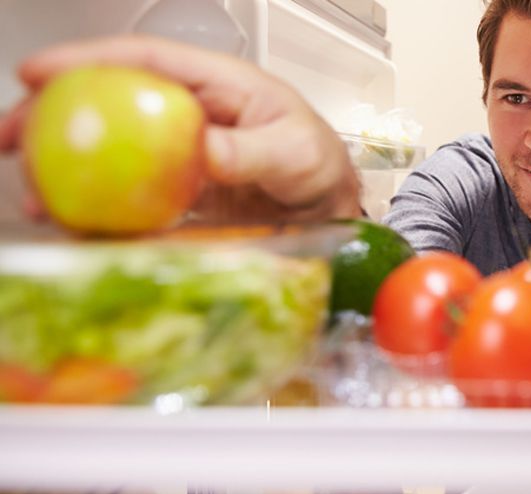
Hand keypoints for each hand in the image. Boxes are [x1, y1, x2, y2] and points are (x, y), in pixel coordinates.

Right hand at [0, 34, 362, 221]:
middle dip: (50, 114)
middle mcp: (186, 113)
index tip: (38, 71)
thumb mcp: (295, 151)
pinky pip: (126, 195)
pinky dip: (96, 209)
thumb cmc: (318, 163)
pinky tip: (73, 225)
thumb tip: (201, 152)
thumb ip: (251, 151)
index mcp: (214, 85)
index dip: (87, 59)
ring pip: (106, 149)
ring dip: (63, 169)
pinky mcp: (173, 191)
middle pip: (107, 101)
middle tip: (9, 138)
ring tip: (34, 195)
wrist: (326, 207)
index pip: (144, 60)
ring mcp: (175, 153)